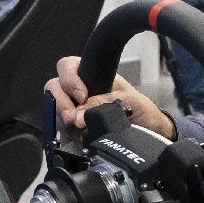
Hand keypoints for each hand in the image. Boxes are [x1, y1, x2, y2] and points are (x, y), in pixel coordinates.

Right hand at [46, 55, 174, 139]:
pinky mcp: (73, 129)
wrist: (150, 133)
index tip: (81, 95)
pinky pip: (59, 128)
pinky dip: (65, 132)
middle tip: (72, 115)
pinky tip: (77, 136)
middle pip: (54, 86)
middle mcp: (78, 91)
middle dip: (61, 101)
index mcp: (92, 75)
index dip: (69, 79)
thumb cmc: (141, 110)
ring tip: (76, 126)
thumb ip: (103, 103)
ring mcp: (74, 109)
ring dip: (62, 116)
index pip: (67, 66)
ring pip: (53, 107)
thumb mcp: (128, 101)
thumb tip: (80, 114)